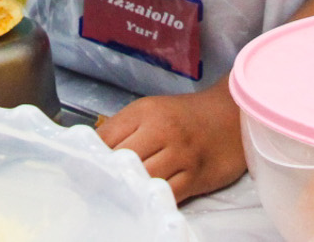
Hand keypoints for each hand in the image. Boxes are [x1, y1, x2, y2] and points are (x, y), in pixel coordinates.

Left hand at [96, 82, 247, 202]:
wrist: (231, 116)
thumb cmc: (186, 116)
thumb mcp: (151, 111)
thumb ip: (123, 129)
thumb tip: (93, 151)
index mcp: (145, 112)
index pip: (105, 137)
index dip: (91, 156)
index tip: (82, 169)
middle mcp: (162, 130)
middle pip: (122, 160)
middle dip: (107, 176)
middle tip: (97, 188)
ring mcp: (180, 155)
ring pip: (143, 180)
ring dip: (129, 190)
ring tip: (118, 197)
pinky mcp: (196, 177)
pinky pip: (168, 195)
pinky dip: (153, 201)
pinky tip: (144, 202)